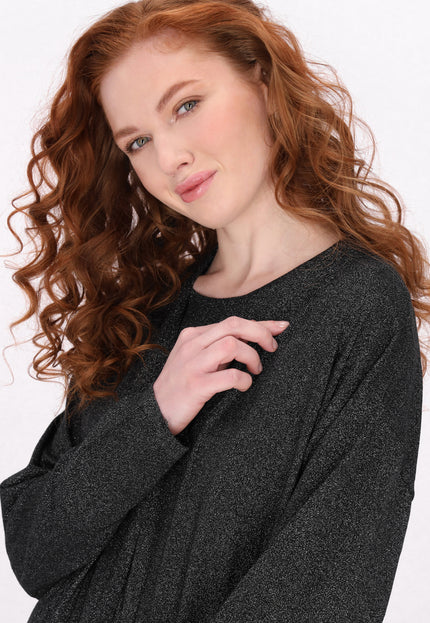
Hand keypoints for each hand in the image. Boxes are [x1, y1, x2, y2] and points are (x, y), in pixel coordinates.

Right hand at [153, 316, 289, 434]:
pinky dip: (244, 380)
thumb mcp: (196, 359)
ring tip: (255, 370)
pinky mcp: (195, 385)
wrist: (155, 413)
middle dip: (260, 333)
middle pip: (234, 325)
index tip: (281, 327)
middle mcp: (192, 345)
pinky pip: (229, 375)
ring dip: (252, 356)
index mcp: (193, 335)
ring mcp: (192, 364)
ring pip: (232, 345)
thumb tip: (252, 339)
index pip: (232, 322)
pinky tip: (244, 385)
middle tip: (273, 348)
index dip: (261, 323)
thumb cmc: (181, 386)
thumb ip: (218, 348)